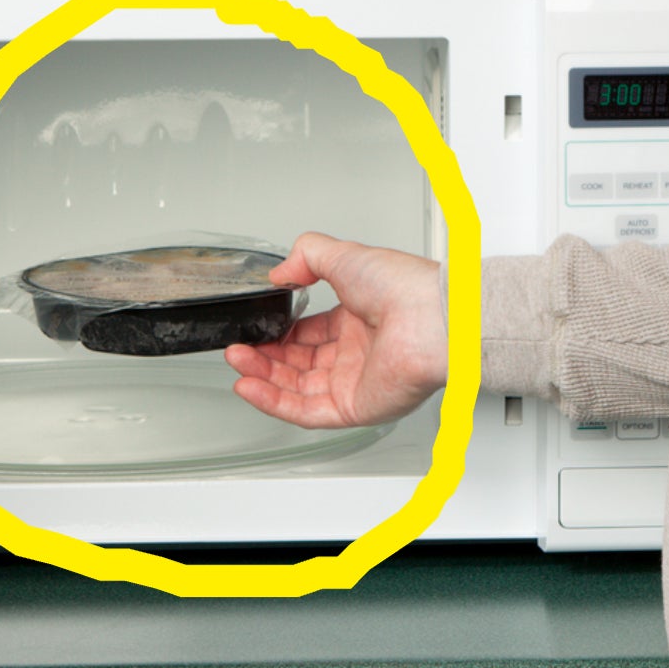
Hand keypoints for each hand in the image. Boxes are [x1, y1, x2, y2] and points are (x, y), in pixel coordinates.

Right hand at [224, 233, 447, 429]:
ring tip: (236, 363)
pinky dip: (274, 402)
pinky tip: (250, 386)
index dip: (279, 333)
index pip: (309, 333)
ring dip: (263, 377)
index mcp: (358, 320)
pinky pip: (307, 411)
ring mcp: (356, 382)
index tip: (253, 329)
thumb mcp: (344, 256)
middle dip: (264, 357)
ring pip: (297, 389)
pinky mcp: (355, 408)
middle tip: (238, 348)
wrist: (432, 318)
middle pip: (298, 364)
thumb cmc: (405, 287)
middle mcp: (358, 353)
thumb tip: (279, 273)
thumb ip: (306, 257)